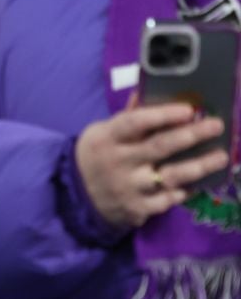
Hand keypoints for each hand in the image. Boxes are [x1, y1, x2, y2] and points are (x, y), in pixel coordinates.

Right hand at [76, 101, 227, 228]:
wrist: (77, 195)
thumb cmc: (97, 155)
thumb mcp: (102, 132)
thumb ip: (128, 117)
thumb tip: (148, 90)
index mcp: (107, 138)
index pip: (135, 123)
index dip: (162, 115)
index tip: (188, 110)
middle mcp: (118, 162)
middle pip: (160, 147)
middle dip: (191, 135)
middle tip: (217, 126)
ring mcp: (129, 187)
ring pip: (170, 176)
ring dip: (199, 166)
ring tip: (221, 157)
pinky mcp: (137, 209)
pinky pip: (168, 200)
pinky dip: (185, 191)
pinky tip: (200, 183)